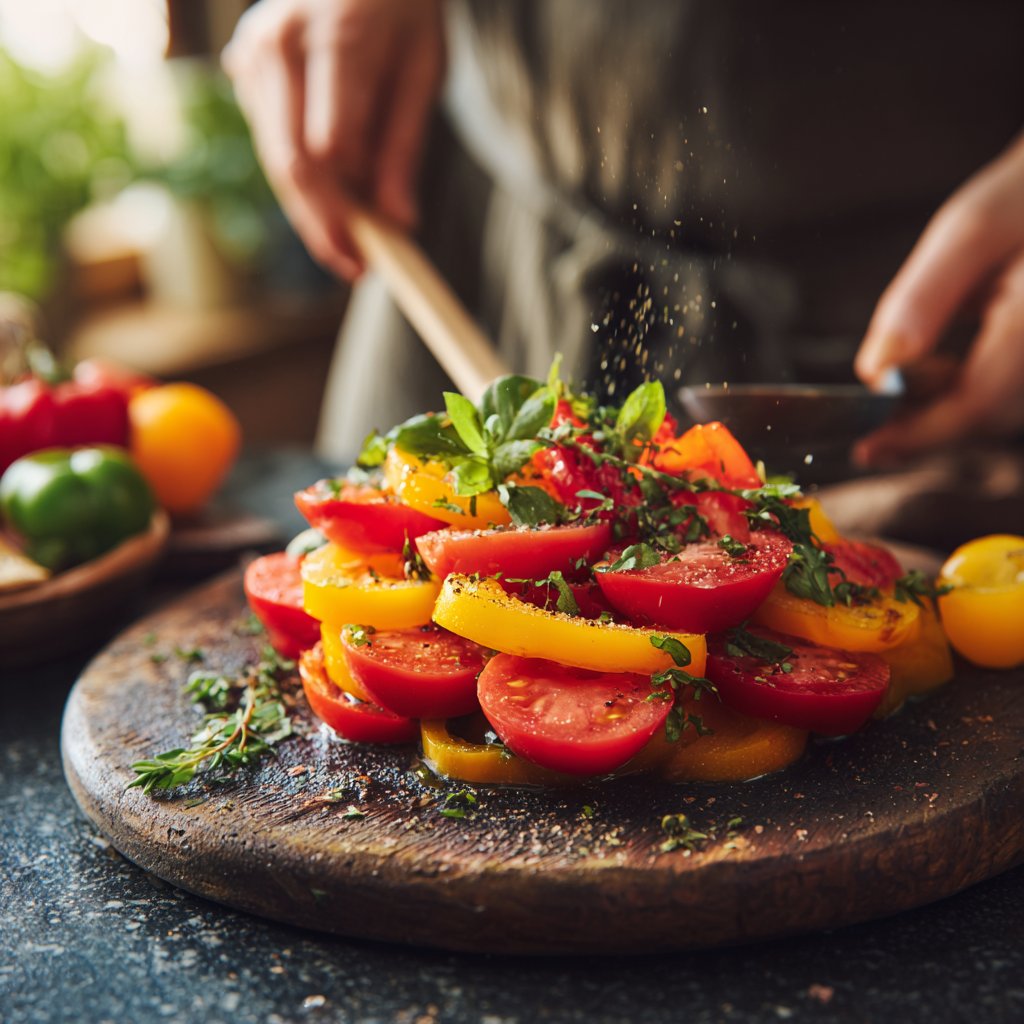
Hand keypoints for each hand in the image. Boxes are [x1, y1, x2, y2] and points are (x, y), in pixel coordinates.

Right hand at [222, 0, 444, 280]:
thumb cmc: (402, 10)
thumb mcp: (424, 70)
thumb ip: (405, 147)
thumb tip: (399, 222)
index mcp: (337, 38)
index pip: (329, 148)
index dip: (347, 210)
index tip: (373, 255)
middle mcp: (282, 43)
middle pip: (293, 162)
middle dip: (323, 226)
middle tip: (356, 268)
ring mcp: (255, 54)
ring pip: (276, 160)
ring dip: (310, 210)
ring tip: (349, 246)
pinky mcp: (245, 67)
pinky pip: (271, 143)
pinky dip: (301, 182)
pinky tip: (332, 203)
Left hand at [854, 131, 1023, 465]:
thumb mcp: (971, 229)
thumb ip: (922, 300)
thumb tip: (877, 370)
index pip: (980, 404)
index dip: (919, 435)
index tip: (867, 448)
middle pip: (990, 415)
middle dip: (925, 427)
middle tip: (869, 432)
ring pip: (1001, 410)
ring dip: (943, 411)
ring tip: (894, 400)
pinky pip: (1009, 392)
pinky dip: (966, 393)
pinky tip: (931, 377)